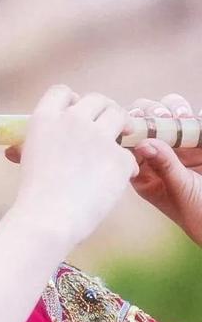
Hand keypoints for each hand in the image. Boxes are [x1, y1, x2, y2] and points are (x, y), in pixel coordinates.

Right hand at [6, 85, 139, 254]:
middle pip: (97, 99)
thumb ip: (35, 144)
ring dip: (122, 127)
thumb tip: (15, 149)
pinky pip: (129, 154)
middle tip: (107, 127)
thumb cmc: (33, 195)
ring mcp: (98, 137)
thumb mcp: (27, 158)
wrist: (47, 218)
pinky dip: (125, 166)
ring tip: (120, 143)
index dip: (73, 100)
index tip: (77, 114)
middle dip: (104, 111)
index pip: (62, 91)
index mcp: (45, 118)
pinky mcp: (118, 157)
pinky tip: (117, 181)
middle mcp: (72, 120)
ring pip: (119, 116)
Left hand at [126, 94, 201, 245]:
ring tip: (180, 116)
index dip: (128, 127)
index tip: (135, 119)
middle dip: (150, 113)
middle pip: (145, 123)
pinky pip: (191, 121)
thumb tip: (144, 143)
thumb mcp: (181, 190)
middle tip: (161, 116)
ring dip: (171, 108)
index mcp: (143, 172)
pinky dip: (193, 116)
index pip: (127, 143)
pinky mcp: (196, 141)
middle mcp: (157, 155)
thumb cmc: (198, 213)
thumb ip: (166, 165)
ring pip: (167, 115)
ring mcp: (177, 146)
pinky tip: (195, 117)